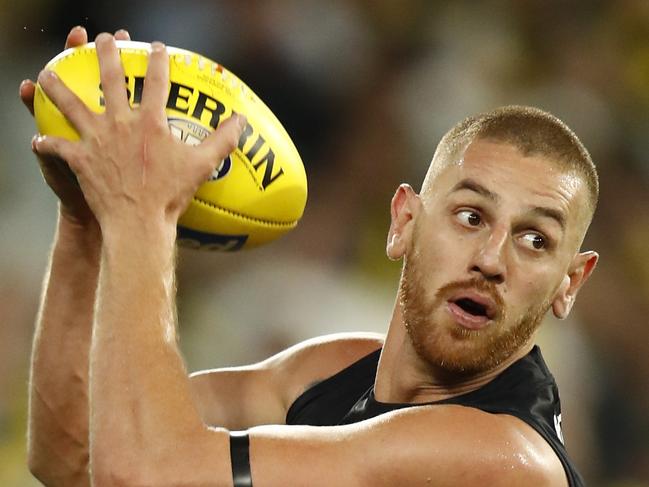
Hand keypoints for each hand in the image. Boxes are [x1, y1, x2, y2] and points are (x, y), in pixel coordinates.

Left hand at [32, 33, 245, 236]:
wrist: (138, 221)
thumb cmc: (171, 195)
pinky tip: (39, 140)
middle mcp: (119, 123)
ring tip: (47, 74)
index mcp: (149, 122)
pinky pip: (57, 148)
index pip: (156, 82)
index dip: (158, 60)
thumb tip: (242, 120)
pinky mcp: (79, 160)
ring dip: (57, 88)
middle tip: (103, 39)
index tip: (157, 47)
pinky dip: (47, 144)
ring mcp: (95, 140)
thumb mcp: (202, 166)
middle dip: (106, 54)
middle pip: (110, 79)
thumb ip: (223, 140)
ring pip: (70, 105)